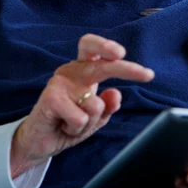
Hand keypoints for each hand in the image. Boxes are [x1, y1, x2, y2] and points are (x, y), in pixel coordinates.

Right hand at [10, 34, 153, 178]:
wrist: (40, 142)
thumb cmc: (69, 123)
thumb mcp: (96, 117)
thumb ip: (107, 106)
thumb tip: (116, 93)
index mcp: (83, 70)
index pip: (92, 48)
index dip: (106, 45)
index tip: (123, 53)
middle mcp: (72, 72)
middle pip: (101, 64)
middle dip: (127, 69)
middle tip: (147, 74)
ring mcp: (59, 83)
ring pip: (95, 105)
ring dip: (89, 123)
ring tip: (72, 123)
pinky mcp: (50, 98)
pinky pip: (80, 118)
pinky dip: (76, 129)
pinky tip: (62, 125)